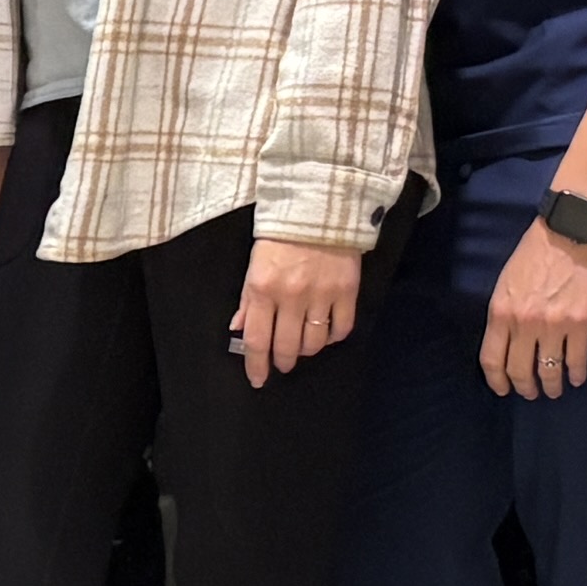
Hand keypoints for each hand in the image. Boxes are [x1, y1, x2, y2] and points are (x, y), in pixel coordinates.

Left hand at [232, 232, 365, 378]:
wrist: (318, 207)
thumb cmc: (281, 236)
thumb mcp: (254, 265)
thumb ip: (248, 300)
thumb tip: (239, 330)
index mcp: (263, 289)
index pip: (256, 339)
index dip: (256, 365)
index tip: (257, 379)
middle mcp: (291, 296)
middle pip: (286, 346)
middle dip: (282, 361)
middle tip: (282, 363)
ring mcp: (321, 294)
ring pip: (314, 342)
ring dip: (306, 349)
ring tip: (302, 344)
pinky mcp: (347, 290)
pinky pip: (341, 328)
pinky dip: (333, 336)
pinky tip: (326, 331)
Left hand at [482, 215, 586, 398]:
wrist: (570, 232)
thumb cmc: (536, 252)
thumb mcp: (507, 282)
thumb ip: (505, 312)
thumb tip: (508, 339)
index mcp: (501, 312)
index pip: (492, 359)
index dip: (497, 380)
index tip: (503, 389)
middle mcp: (524, 324)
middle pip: (519, 370)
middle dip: (525, 388)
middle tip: (531, 393)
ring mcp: (553, 326)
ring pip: (549, 370)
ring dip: (552, 386)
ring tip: (555, 390)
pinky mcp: (581, 324)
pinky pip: (576, 359)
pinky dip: (576, 374)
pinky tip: (576, 378)